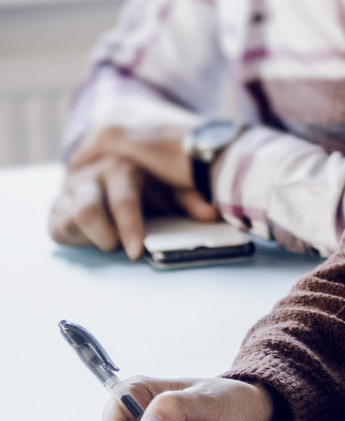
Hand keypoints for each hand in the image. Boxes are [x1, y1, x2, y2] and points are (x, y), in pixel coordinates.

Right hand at [53, 126, 217, 260]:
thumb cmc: (147, 184)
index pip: (122, 198)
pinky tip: (95, 236)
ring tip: (113, 241)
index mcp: (122, 166)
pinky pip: (59, 228)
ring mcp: (72, 190)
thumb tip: (210, 215)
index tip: (136, 251)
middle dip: (107, 237)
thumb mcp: (170, 189)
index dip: (129, 226)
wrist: (105, 171)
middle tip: (129, 253)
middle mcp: (93, 175)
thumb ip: (189, 198)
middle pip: (89, 210)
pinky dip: (79, 238)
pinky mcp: (57, 208)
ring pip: (74, 217)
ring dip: (95, 236)